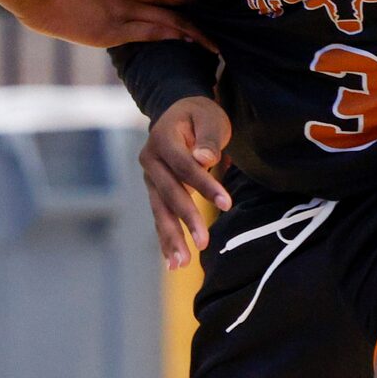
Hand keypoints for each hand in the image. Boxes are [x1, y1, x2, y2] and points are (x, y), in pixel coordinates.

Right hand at [18, 0, 203, 48]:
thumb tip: (105, 4)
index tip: (200, 7)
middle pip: (172, 4)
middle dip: (197, 20)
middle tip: (219, 33)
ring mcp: (120, 12)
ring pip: (167, 19)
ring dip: (192, 32)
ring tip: (212, 44)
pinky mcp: (111, 30)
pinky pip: (148, 32)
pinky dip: (170, 36)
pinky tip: (187, 42)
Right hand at [141, 96, 232, 270]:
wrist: (176, 113)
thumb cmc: (199, 115)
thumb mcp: (209, 117)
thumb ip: (208, 138)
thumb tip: (203, 159)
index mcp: (162, 139)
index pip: (184, 167)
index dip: (204, 186)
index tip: (227, 203)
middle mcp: (150, 160)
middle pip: (169, 193)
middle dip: (187, 219)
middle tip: (204, 243)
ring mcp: (149, 178)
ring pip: (160, 211)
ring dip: (171, 238)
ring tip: (182, 263)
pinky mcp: (155, 192)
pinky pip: (160, 217)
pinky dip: (166, 239)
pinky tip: (173, 262)